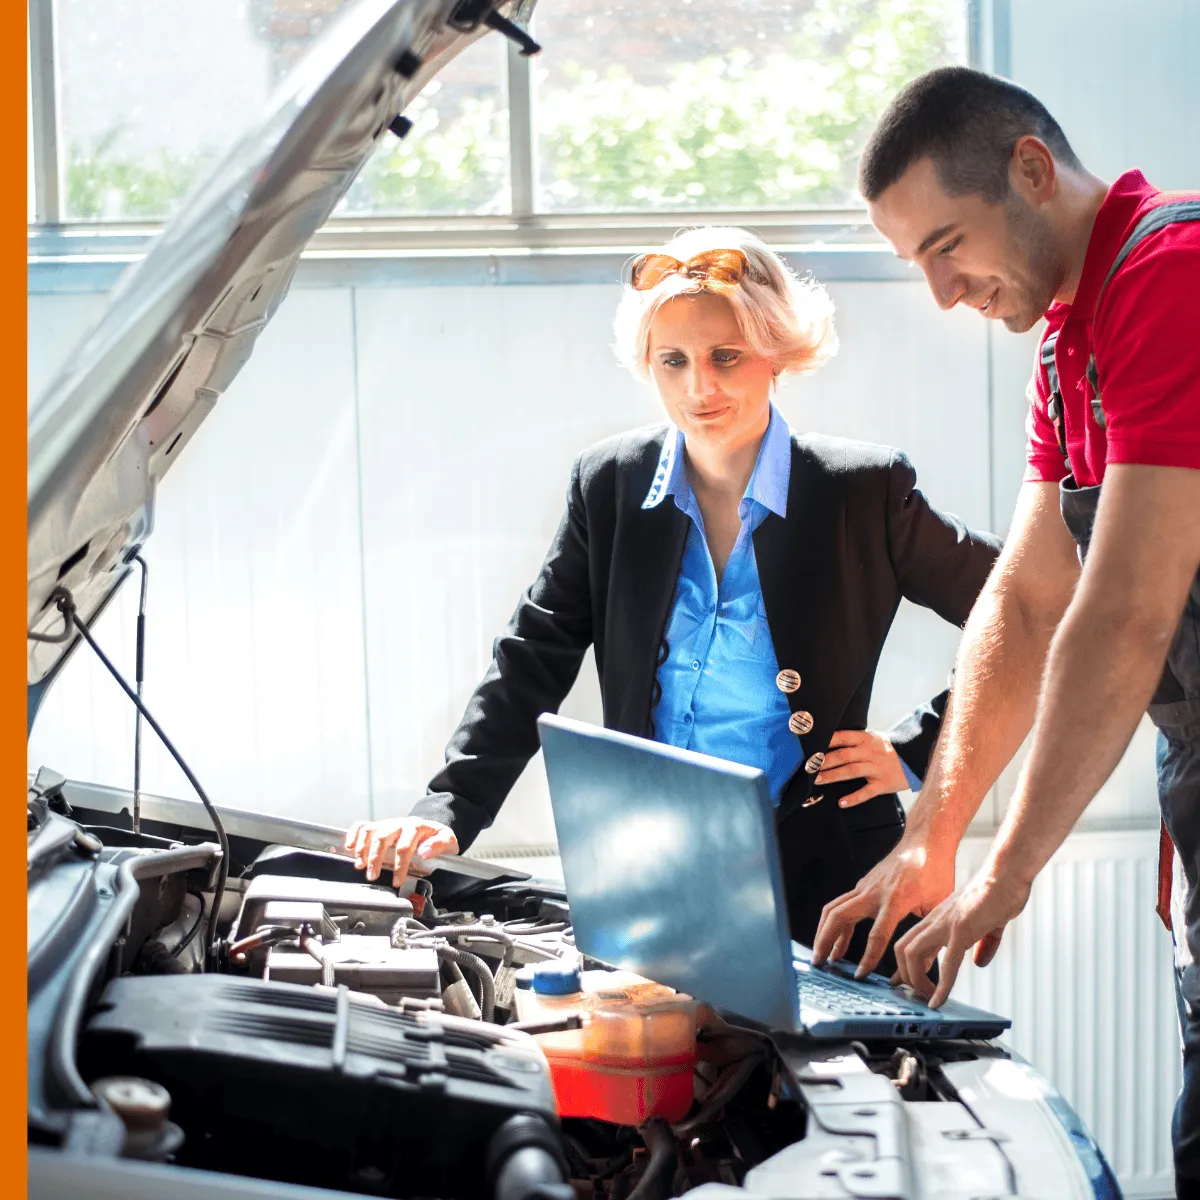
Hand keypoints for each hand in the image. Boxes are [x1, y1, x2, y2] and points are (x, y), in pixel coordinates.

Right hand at [343, 816, 458, 886]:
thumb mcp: (448, 841)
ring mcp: (388, 824)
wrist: (433, 828)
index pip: (404, 846)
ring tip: (360, 865)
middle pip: (383, 837)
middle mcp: (400, 823)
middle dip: (376, 858)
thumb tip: (425, 852)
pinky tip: (349, 846)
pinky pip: (363, 825)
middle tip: (372, 876)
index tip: (396, 881)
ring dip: (362, 848)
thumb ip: (439, 845)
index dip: (399, 865)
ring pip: (371, 830)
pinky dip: (354, 834)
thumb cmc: (439, 837)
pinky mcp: (380, 826)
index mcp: (417, 827)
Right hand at [812, 830, 955, 976]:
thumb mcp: (938, 906)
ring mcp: (864, 887)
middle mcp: (873, 892)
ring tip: (822, 954)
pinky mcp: (863, 885)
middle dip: (826, 941)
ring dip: (823, 932)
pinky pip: (842, 905)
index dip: (868, 958)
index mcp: (895, 900)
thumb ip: (928, 936)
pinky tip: (839, 943)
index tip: (860, 975)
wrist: (925, 840)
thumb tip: (921, 968)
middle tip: (821, 962)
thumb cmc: (935, 870)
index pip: (876, 935)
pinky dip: (836, 925)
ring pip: (833, 909)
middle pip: (839, 916)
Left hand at [815, 729, 910, 807]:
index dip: (827, 740)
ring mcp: (877, 768)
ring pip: (851, 771)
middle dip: (824, 761)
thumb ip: (855, 741)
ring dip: (832, 776)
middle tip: (808, 766)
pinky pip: (867, 792)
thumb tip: (829, 743)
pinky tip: (841, 803)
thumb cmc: (889, 748)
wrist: (916, 756)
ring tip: (817, 781)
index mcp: (866, 739)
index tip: (811, 745)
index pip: (843, 737)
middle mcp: (870, 753)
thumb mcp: (874, 738)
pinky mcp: (884, 784)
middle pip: (843, 755)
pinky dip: (854, 798)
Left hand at [893, 863, 1029, 1007]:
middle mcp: (936, 920)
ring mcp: (946, 923)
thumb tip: (979, 961)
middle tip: (919, 995)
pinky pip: (947, 963)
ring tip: (929, 999)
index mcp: (940, 918)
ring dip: (918, 982)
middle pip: (901, 948)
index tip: (901, 984)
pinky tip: (941, 1000)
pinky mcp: (962, 928)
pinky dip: (941, 986)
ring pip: (912, 954)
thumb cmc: (999, 892)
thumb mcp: (988, 923)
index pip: (911, 942)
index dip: (905, 966)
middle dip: (906, 975)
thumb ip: (983, 943)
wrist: (1008, 872)